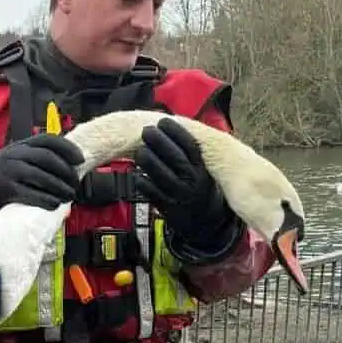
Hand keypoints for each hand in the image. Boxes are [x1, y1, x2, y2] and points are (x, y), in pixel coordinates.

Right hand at [0, 134, 83, 211]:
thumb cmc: (4, 172)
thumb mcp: (18, 157)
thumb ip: (39, 157)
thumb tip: (71, 167)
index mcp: (22, 145)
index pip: (48, 140)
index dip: (67, 148)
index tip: (80, 160)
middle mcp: (15, 154)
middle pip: (47, 158)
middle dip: (66, 172)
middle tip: (75, 185)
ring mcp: (10, 171)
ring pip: (41, 176)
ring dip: (60, 188)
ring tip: (69, 196)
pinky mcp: (6, 189)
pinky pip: (31, 194)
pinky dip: (46, 200)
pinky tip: (54, 204)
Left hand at [133, 119, 238, 253]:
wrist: (205, 220)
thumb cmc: (199, 186)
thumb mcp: (202, 168)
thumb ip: (188, 152)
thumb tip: (165, 127)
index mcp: (202, 169)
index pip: (190, 146)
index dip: (176, 132)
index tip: (164, 121)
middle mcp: (192, 181)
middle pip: (174, 158)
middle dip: (158, 142)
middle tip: (147, 131)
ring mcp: (179, 195)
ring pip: (160, 175)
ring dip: (147, 160)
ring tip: (139, 151)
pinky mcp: (166, 207)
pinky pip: (150, 192)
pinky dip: (141, 181)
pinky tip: (137, 173)